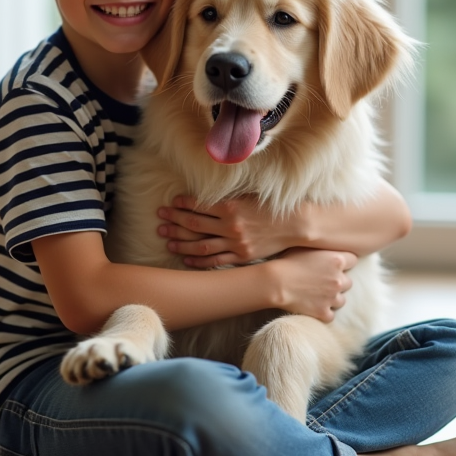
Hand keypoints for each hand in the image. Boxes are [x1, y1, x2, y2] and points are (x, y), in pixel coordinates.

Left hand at [158, 195, 303, 267]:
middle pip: (194, 224)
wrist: (296, 225)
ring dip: (181, 243)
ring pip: (201, 245)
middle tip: (160, 219)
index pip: (199, 205)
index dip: (181, 204)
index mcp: (231, 206)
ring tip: (166, 241)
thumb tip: (207, 195)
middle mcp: (230, 225)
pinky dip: (199, 260)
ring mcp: (235, 243)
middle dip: (174, 221)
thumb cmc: (272, 207)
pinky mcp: (241, 256)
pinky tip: (187, 259)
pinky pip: (215, 261)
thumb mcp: (249, 195)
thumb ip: (228, 197)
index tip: (170, 203)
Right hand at [270, 248, 356, 322]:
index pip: (353, 260)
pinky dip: (323, 312)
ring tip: (317, 295)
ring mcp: (332, 298)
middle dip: (338, 281)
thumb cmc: (288, 261)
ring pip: (341, 300)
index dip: (343, 262)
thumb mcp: (307, 247)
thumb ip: (323, 247)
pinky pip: (330, 315)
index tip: (333, 264)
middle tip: (322, 281)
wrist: (276, 283)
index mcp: (337, 260)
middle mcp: (339, 279)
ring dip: (332, 298)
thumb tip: (328, 244)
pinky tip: (313, 306)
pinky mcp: (324, 312)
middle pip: (348, 282)